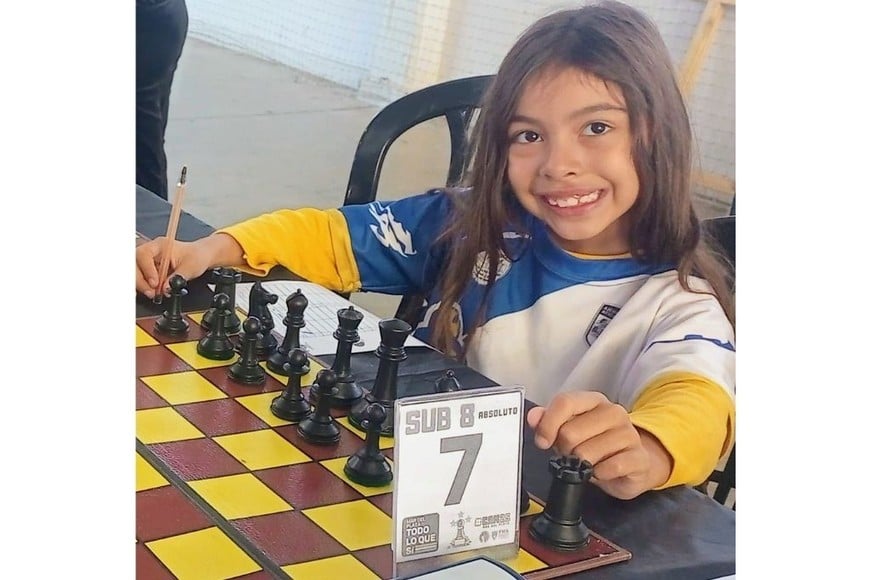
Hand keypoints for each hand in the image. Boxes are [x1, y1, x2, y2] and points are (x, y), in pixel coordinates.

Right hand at [136, 233, 241, 297]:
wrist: (202, 257)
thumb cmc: (197, 256)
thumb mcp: (191, 267)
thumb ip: (178, 277)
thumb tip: (166, 288)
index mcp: (160, 245)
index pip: (144, 254)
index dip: (147, 269)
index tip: (155, 282)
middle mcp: (152, 252)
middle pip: (135, 264)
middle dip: (141, 280)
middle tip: (152, 292)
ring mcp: (149, 261)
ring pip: (136, 272)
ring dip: (142, 285)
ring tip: (153, 293)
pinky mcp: (150, 271)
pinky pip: (142, 279)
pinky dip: (145, 287)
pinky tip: (152, 292)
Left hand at [526, 391, 671, 499]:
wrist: (632, 465)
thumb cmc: (595, 445)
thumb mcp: (569, 431)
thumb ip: (549, 421)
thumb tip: (533, 417)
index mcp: (594, 401)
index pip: (565, 402)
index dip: (548, 425)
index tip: (542, 442)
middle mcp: (614, 412)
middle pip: (571, 432)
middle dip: (565, 450)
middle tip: (572, 455)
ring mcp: (629, 434)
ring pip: (587, 453)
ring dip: (582, 465)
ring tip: (589, 463)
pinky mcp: (639, 458)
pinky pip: (609, 468)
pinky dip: (599, 475)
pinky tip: (602, 472)